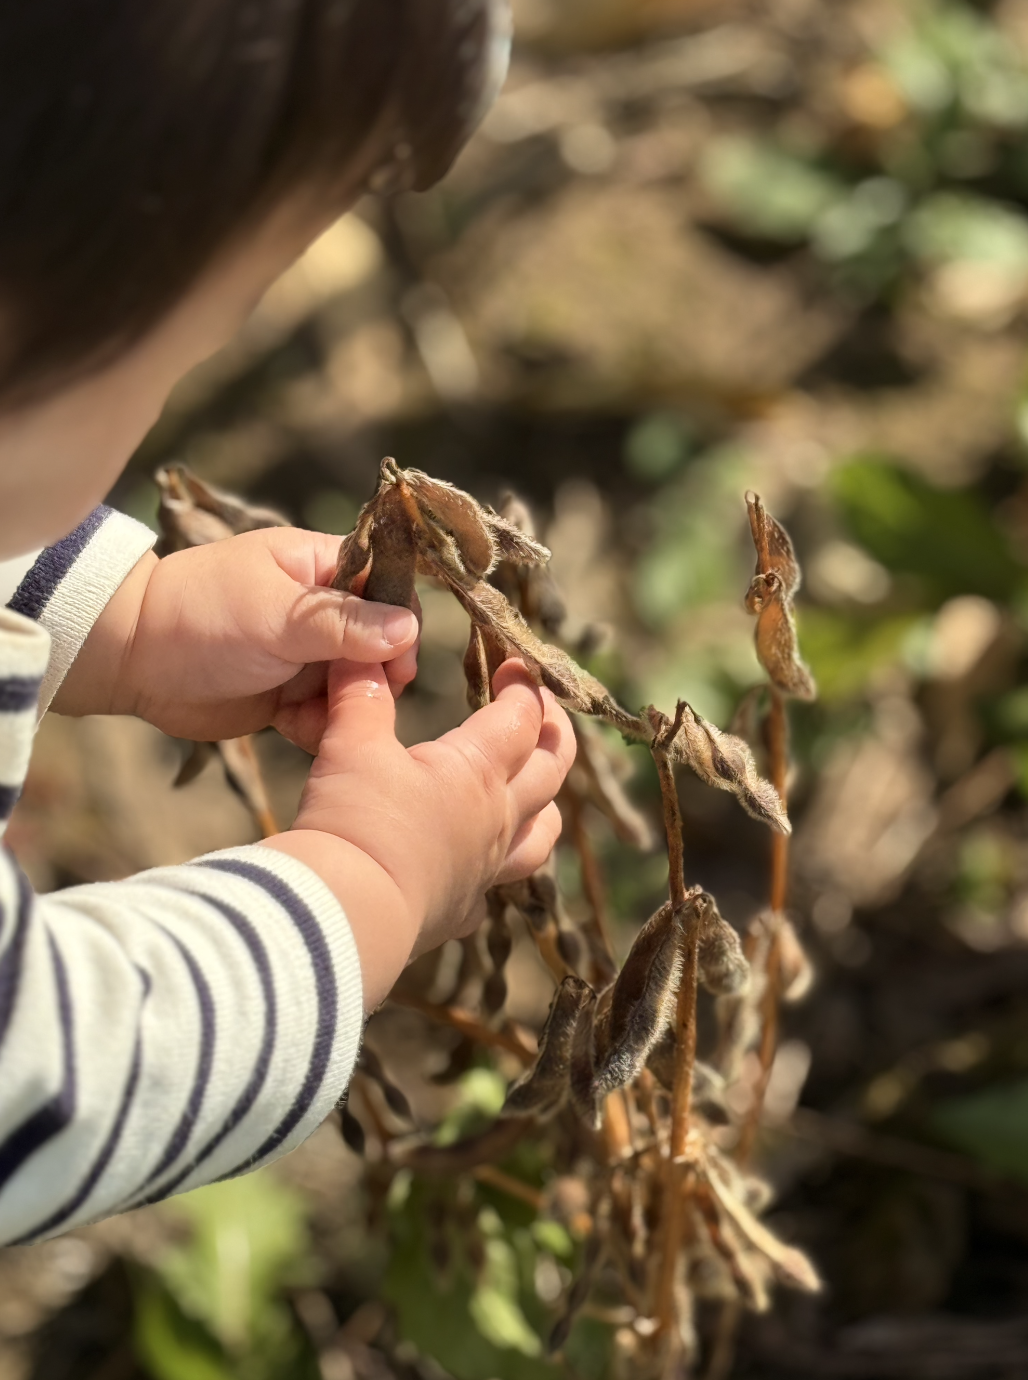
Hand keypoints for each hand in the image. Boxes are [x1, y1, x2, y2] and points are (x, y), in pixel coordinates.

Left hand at [52, 529, 419, 750]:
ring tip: (317, 714)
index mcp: (321, 566)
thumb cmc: (202, 616)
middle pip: (382, 643)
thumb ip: (344, 624)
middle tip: (359, 696)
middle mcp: (322, 610)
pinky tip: (293, 727)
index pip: (387, 586)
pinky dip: (320, 726)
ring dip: (348, 705)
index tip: (398, 661)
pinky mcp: (290, 694)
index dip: (401, 623)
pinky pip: (328, 714)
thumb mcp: (277, 615)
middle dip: (376, 675)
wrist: (133, 661)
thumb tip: (409, 629)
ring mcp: (308, 654)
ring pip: (359, 684)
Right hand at [265, 657, 575, 1008]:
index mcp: (478, 770)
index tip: (516, 664)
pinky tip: (474, 865)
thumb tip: (358, 656)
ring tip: (533, 787)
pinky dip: (492, 868)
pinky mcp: (460, 911)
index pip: (522, 717)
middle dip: (553, 733)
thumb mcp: (351, 745)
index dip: (525, 685)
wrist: (345, 915)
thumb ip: (360, 697)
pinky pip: (492, 888)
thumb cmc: (356, 822)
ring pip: (540, 835)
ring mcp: (484, 870)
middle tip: (543, 711)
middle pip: (551, 769)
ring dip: (544, 805)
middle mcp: (496, 819)